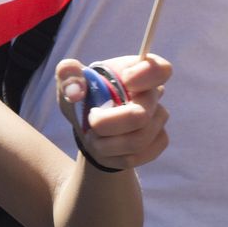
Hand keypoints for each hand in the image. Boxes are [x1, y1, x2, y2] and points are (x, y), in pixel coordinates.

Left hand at [54, 54, 171, 170]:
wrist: (90, 126)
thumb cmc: (83, 97)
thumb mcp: (69, 82)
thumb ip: (67, 75)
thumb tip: (75, 91)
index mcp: (134, 70)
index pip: (160, 69)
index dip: (146, 76)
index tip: (126, 81)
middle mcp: (152, 93)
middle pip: (139, 116)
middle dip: (105, 125)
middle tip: (90, 122)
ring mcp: (159, 117)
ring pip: (136, 141)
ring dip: (105, 144)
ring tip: (93, 137)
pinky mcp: (159, 140)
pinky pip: (136, 157)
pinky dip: (112, 157)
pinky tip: (106, 148)